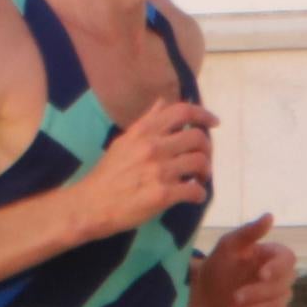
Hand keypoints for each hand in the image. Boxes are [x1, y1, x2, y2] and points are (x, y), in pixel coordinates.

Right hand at [82, 98, 217, 234]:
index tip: (214, 122)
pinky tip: (194, 196)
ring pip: (200, 162)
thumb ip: (146, 122)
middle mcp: (154, 147)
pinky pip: (194, 190)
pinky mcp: (163, 195)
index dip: (203, 114)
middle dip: (207, 149)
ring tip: (199, 179)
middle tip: (203, 160)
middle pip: (198, 137)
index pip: (182, 111)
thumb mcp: (124, 141)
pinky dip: (200, 194)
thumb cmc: (108, 174)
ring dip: (205, 172)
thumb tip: (163, 101)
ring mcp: (159, 171)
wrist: (91, 205)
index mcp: (144, 131)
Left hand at [191, 215, 296, 306]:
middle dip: (258, 293)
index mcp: (273, 256)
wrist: (205, 292)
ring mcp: (278, 296)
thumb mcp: (229, 245)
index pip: (288, 260)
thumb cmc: (218, 264)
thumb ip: (249, 232)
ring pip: (278, 305)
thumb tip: (269, 216)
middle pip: (283, 286)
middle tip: (234, 297)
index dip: (278, 268)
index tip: (261, 274)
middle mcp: (280, 276)